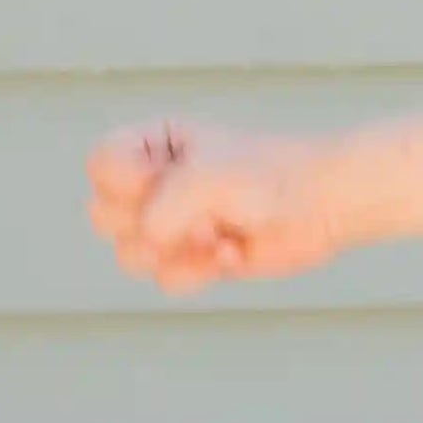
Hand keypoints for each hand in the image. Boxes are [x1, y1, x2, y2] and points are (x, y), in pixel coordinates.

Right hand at [87, 119, 348, 294]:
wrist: (323, 204)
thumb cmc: (270, 175)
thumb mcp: (210, 176)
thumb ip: (165, 206)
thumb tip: (150, 243)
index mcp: (150, 143)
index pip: (99, 166)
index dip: (129, 183)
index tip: (172, 178)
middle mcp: (153, 182)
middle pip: (104, 216)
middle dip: (152, 221)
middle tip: (201, 211)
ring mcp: (171, 223)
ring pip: (130, 254)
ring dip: (176, 251)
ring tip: (218, 234)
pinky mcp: (193, 257)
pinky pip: (166, 279)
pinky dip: (199, 271)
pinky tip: (234, 253)